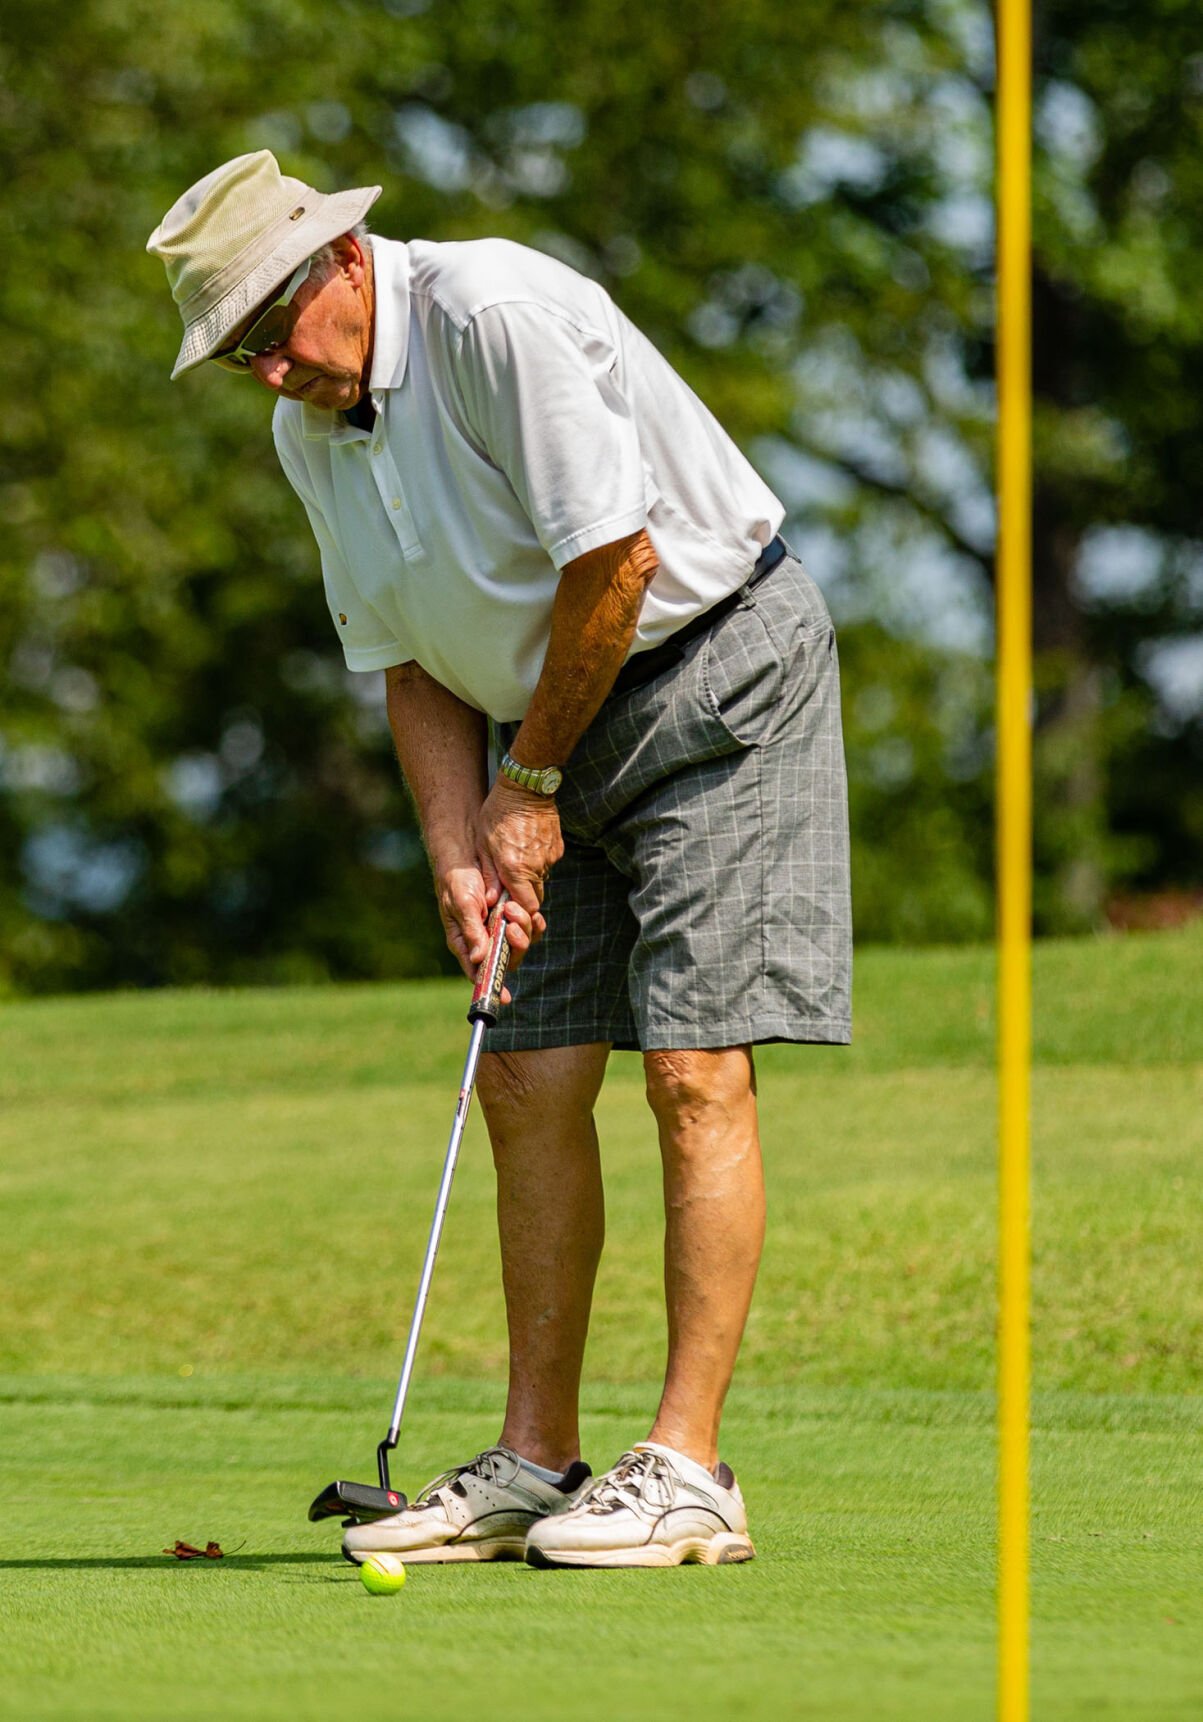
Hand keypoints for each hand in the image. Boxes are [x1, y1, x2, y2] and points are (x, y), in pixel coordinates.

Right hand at [434, 860, 542, 996]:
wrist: (467, 855)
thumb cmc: (457, 881)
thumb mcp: (461, 904)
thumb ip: (471, 930)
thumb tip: (479, 959)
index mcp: (467, 943)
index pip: (480, 973)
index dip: (493, 985)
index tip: (506, 996)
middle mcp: (485, 940)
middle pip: (507, 958)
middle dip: (514, 944)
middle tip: (511, 924)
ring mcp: (500, 928)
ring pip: (521, 942)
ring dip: (523, 927)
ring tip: (511, 907)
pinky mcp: (514, 915)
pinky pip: (531, 926)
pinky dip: (533, 921)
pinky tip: (532, 912)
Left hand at [476, 777, 562, 949]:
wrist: (526, 787)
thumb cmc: (498, 814)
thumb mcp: (483, 844)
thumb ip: (489, 875)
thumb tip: (491, 900)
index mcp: (516, 869)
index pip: (527, 906)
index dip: (520, 912)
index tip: (510, 909)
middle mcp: (536, 866)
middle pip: (535, 896)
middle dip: (523, 896)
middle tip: (509, 885)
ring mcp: (550, 857)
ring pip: (541, 879)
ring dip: (529, 877)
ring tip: (515, 857)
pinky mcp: (557, 847)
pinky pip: (547, 863)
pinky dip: (536, 862)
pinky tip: (526, 846)